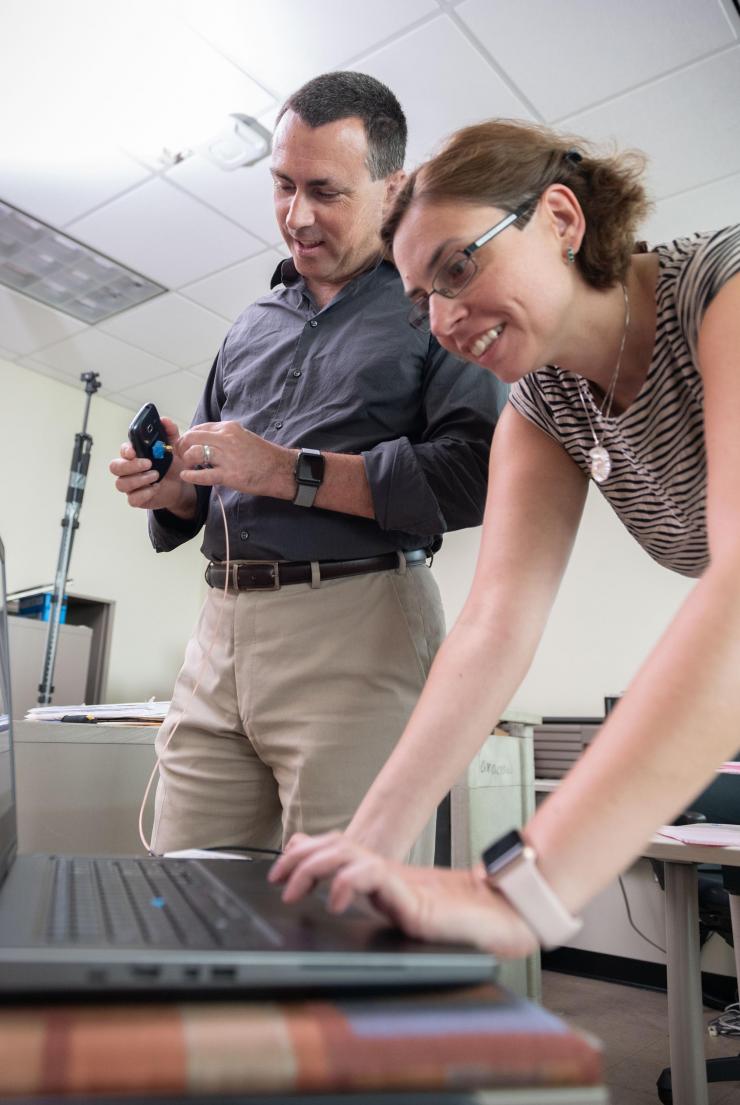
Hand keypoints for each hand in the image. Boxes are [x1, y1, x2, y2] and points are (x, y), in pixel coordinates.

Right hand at [109, 416, 196, 516]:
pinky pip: (132, 499)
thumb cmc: (172, 465)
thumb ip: (170, 432)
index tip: (134, 451)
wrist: (181, 485)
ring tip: (156, 476)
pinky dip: (144, 494)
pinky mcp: (137, 499)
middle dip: (130, 466)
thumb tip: (164, 420)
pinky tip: (155, 488)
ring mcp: (131, 485)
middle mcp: (129, 469)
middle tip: (148, 464)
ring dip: (138, 479)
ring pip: (121, 484)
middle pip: (115, 467)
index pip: (123, 450)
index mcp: (135, 455)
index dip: (126, 451)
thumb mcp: (174, 447)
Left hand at [177, 422, 295, 498]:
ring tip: (188, 465)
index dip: (188, 437)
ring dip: (187, 460)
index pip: (199, 428)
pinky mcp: (229, 475)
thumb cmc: (262, 455)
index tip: (185, 444)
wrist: (280, 470)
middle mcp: (226, 439)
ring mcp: (227, 457)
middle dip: (182, 447)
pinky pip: (203, 475)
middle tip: (180, 455)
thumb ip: (224, 437)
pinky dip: (191, 476)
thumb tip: (206, 440)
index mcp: (229, 428)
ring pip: (195, 453)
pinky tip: (186, 476)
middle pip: (192, 438)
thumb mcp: (242, 437)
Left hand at [269, 832, 537, 958]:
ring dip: (316, 866)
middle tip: (277, 878)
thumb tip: (334, 889)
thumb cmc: (461, 922)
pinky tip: (335, 899)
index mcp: (384, 878)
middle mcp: (390, 874)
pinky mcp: (415, 900)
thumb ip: (372, 895)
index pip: (339, 850)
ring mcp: (401, 884)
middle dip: (301, 859)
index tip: (280, 867)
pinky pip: (376, 881)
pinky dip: (350, 883)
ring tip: (295, 889)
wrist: (507, 923)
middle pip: (337, 847)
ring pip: (350, 856)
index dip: (307, 852)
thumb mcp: (402, 910)